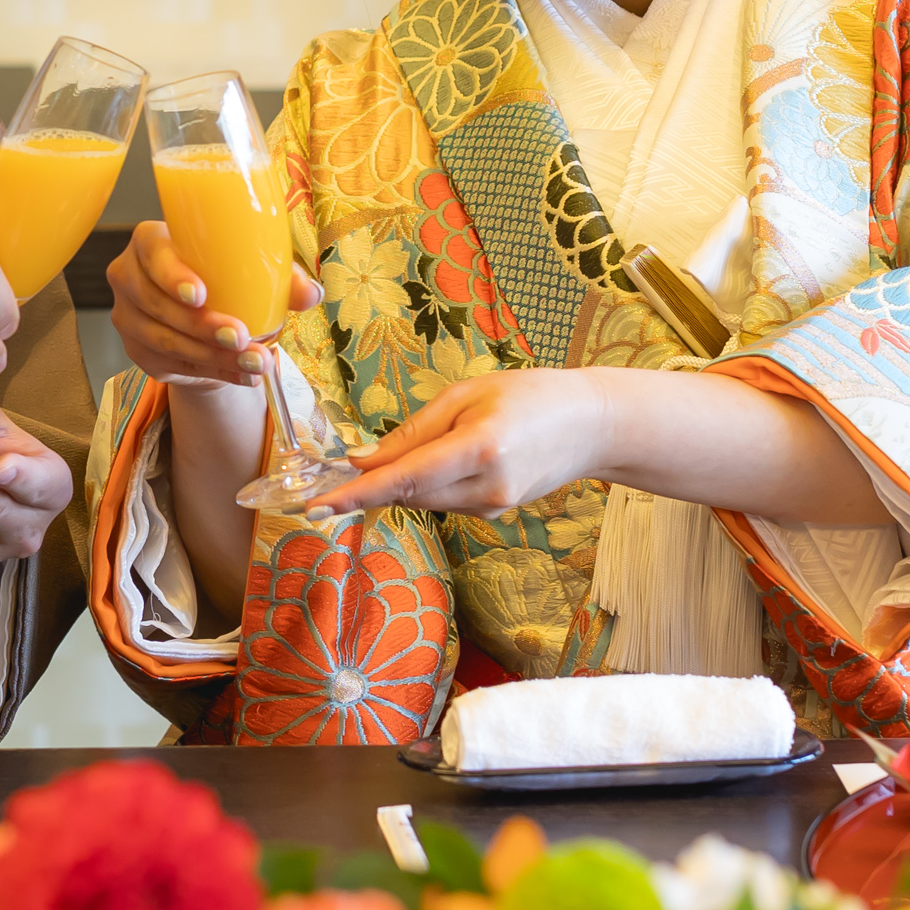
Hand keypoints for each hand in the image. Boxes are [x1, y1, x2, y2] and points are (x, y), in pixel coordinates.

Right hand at [107, 219, 321, 387]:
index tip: (201, 294)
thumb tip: (310, 293)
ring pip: (164, 340)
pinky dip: (213, 372)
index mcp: (151, 242)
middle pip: (157, 303)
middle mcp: (130, 277)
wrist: (204, 320)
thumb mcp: (253, 271)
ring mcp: (128, 318)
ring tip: (254, 361)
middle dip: (200, 325)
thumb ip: (281, 277)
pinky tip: (242, 375)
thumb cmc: (224, 279)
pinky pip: (173, 366)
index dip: (171, 274)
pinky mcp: (138, 352)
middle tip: (240, 336)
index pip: (151, 252)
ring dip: (212, 355)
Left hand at [310, 368, 613, 519]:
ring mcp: (494, 507)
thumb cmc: (529, 395)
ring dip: (403, 482)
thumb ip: (413, 431)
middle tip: (333, 476)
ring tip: (413, 450)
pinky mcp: (496, 514)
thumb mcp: (467, 396)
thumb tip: (362, 460)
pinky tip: (445, 459)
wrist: (590, 425)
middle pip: (409, 493)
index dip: (358, 493)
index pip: (406, 478)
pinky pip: (445, 501)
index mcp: (481, 449)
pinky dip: (429, 484)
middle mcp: (488, 488)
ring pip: (424, 500)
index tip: (318, 506)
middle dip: (371, 484)